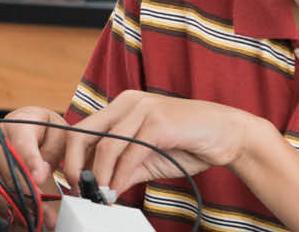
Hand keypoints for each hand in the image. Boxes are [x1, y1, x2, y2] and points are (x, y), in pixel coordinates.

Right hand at [0, 106, 69, 227]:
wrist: (29, 126)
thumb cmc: (45, 131)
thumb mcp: (58, 134)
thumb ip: (51, 151)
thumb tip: (39, 173)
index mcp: (17, 124)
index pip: (20, 145)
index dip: (30, 163)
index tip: (39, 179)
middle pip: (4, 167)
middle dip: (24, 191)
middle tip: (42, 208)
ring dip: (14, 203)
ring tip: (34, 217)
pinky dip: (5, 207)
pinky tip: (20, 216)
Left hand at [59, 90, 260, 193]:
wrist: (228, 134)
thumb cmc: (188, 143)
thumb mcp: (147, 160)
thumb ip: (123, 170)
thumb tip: (100, 189)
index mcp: (121, 107)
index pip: (81, 130)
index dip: (70, 158)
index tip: (73, 183)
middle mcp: (127, 103)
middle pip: (82, 133)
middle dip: (73, 165)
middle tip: (78, 190)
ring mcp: (143, 109)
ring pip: (106, 146)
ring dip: (99, 176)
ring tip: (100, 195)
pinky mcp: (158, 122)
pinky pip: (130, 153)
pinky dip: (120, 176)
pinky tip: (118, 190)